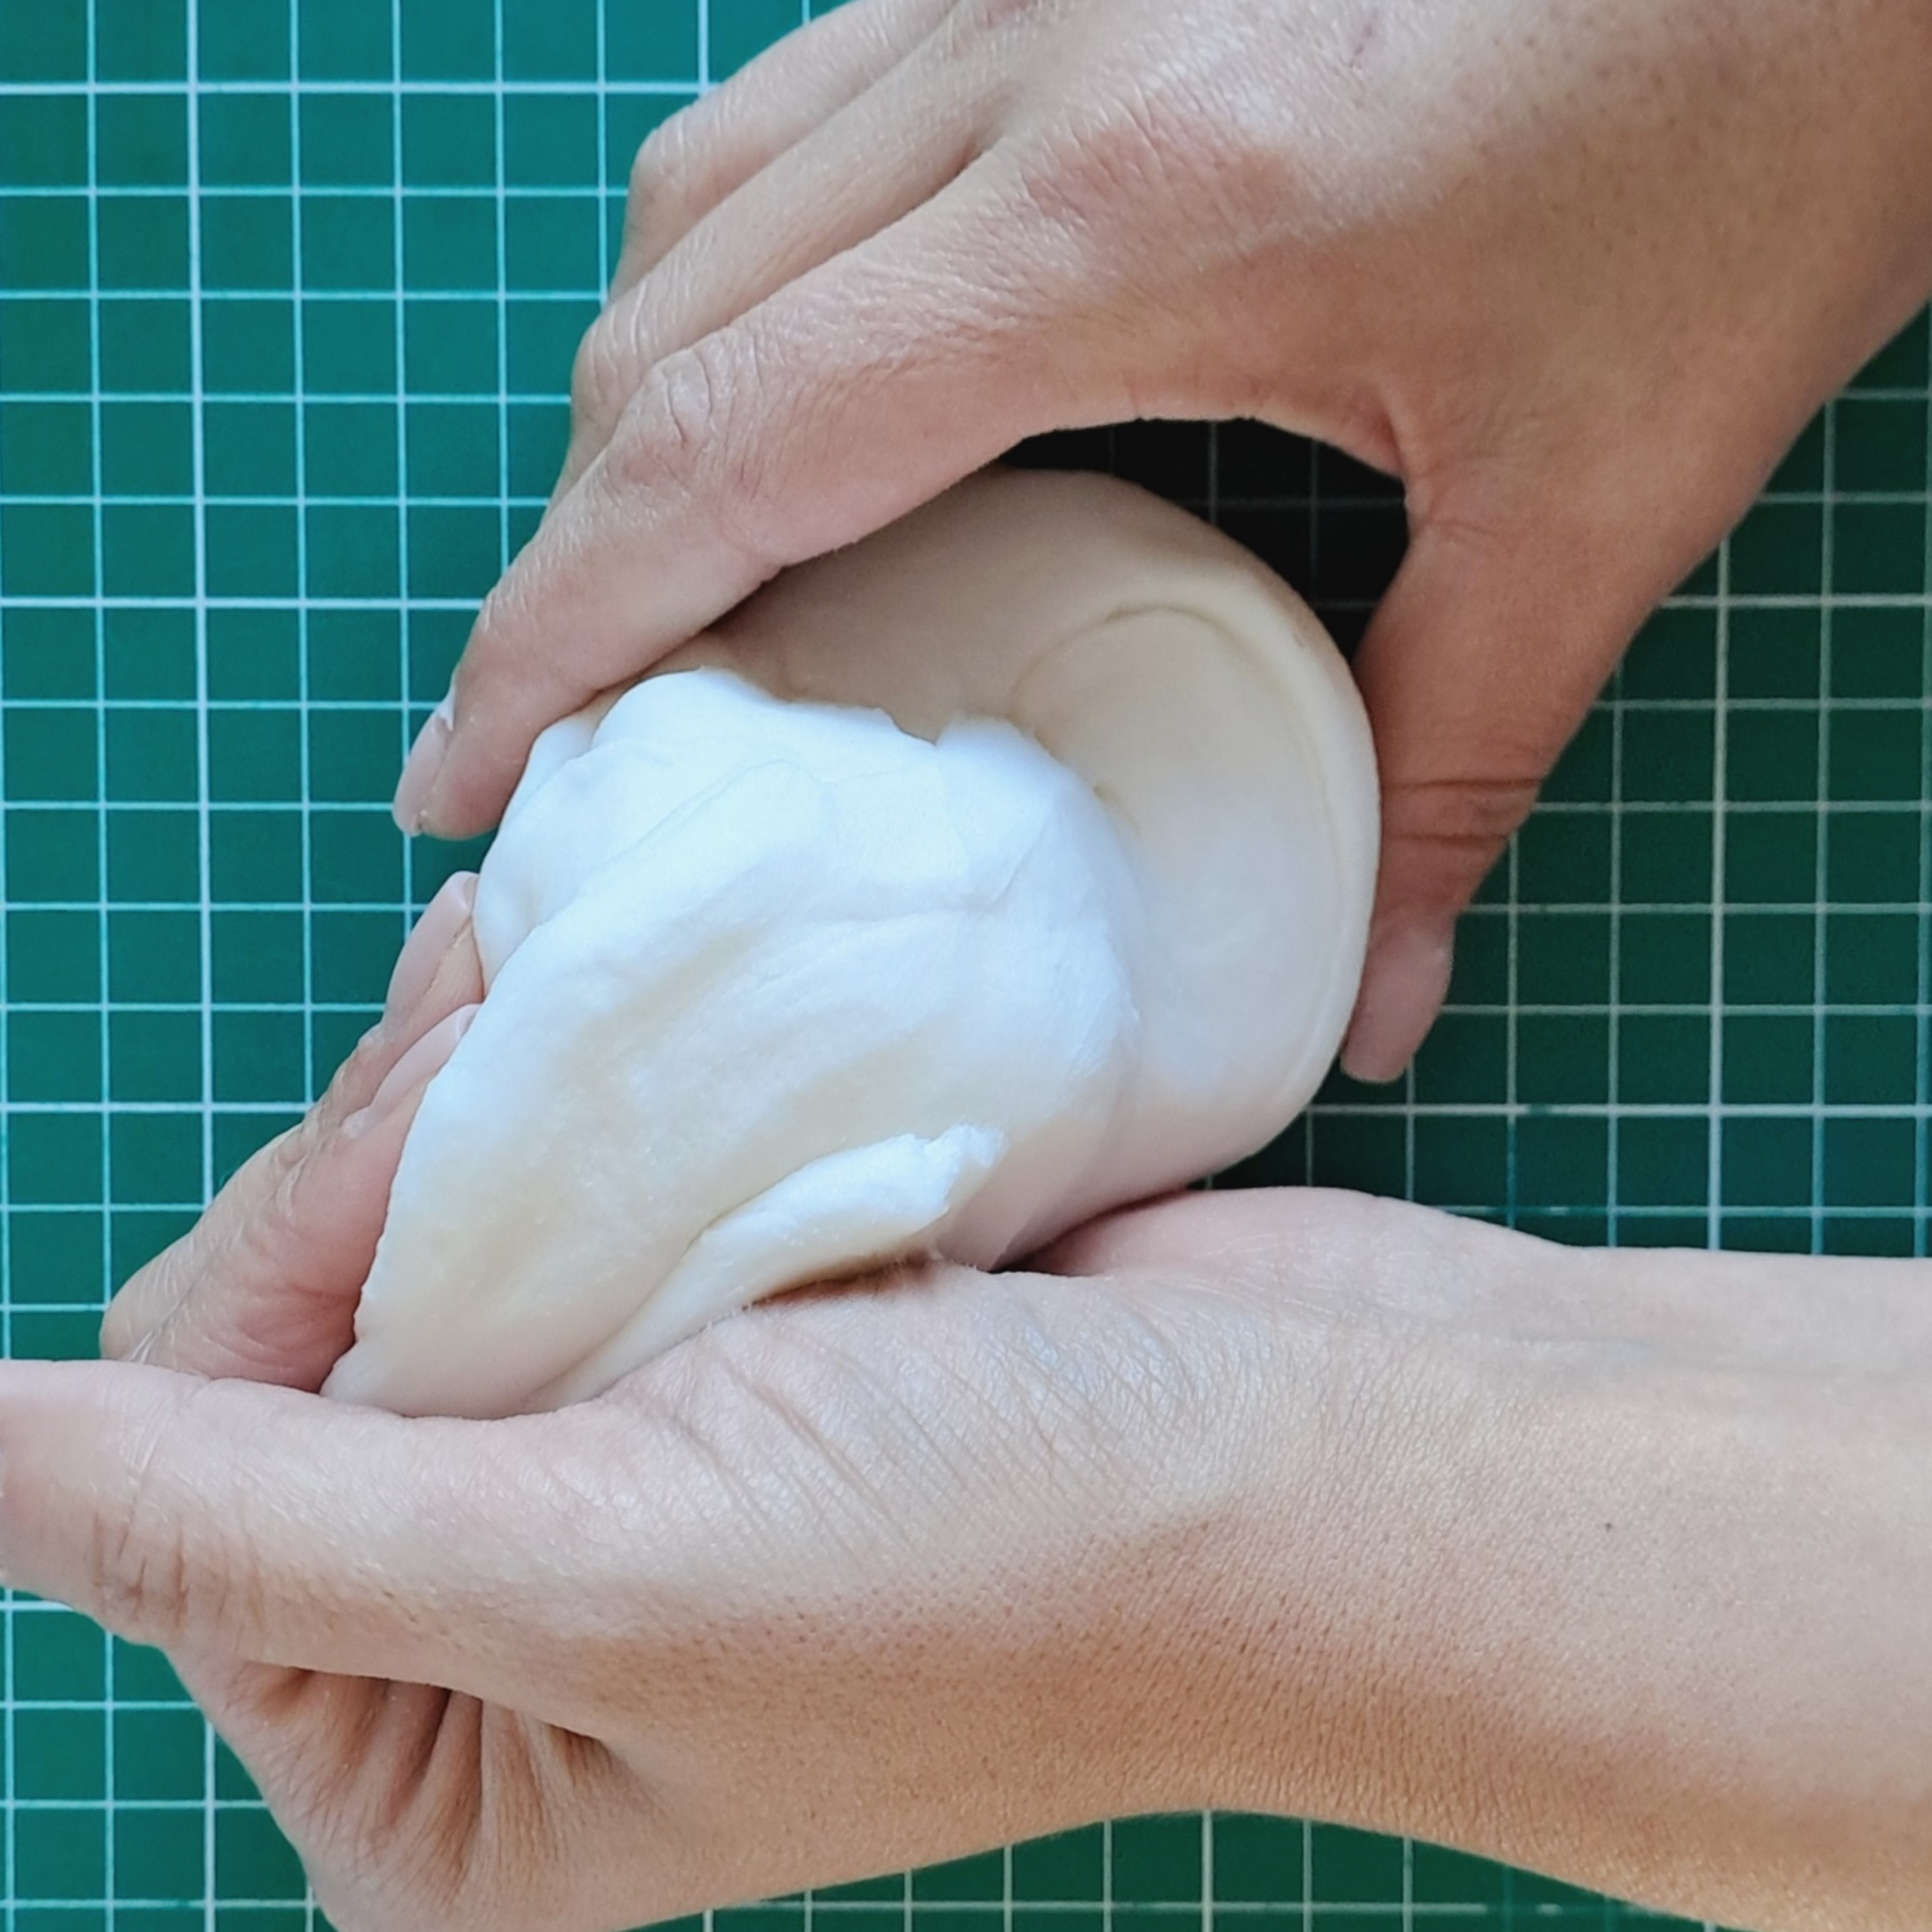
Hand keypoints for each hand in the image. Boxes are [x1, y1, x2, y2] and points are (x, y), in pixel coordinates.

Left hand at [0, 893, 1926, 1931]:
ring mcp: (630, 1445)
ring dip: (476, 1088)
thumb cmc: (1009, 1564)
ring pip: (437, 1212)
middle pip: (308, 1322)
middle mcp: (513, 1623)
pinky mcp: (731, 1313)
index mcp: (446, 1771)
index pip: (195, 1475)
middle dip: (385, 1162)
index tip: (438, 1149)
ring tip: (570, 998)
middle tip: (514, 1045)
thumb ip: (245, 1525)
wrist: (1332, 1459)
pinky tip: (611, 990)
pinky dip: (576, 1069)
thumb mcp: (604, 1579)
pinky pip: (570, 1164)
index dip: (279, 1279)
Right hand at [389, 0, 1931, 1076]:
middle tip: (569, 723)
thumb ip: (1459, 754)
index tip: (467, 770)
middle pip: (672, 320)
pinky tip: (803, 380)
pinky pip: (808, 106)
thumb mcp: (1609, 475)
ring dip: (648, 401)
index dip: (559, 627)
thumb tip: (1380, 1003)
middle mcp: (1026, 44)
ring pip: (707, 193)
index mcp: (1142, 208)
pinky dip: (748, 272)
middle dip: (574, 545)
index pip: (734, 440)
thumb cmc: (1775, 113)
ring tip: (661, 581)